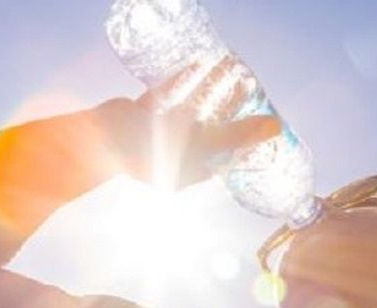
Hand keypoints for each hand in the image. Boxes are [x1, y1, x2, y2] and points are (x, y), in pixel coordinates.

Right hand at [95, 66, 279, 190]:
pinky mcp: (142, 116)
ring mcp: (156, 136)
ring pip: (191, 110)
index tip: (260, 122)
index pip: (224, 158)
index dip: (243, 142)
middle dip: (230, 111)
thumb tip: (276, 127)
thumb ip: (237, 135)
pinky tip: (197, 64)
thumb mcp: (203, 144)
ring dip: (210, 91)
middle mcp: (173, 157)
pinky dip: (181, 82)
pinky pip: (167, 96)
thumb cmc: (152, 151)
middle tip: (250, 89)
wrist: (100, 141)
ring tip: (231, 70)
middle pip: (210, 131)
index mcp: (188, 173)